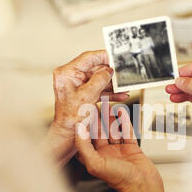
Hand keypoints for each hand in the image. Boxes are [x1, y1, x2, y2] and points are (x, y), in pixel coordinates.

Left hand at [44, 50, 128, 164]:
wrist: (67, 135)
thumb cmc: (70, 119)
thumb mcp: (87, 97)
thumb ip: (99, 80)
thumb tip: (108, 70)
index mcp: (67, 74)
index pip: (87, 58)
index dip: (103, 56)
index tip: (115, 57)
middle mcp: (71, 78)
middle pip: (95, 69)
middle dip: (110, 74)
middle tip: (122, 74)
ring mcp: (77, 87)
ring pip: (99, 80)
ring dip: (112, 84)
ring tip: (124, 86)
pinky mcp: (83, 95)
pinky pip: (98, 90)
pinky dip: (109, 92)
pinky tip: (120, 94)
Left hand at [75, 106, 163, 191]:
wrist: (143, 186)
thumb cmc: (120, 181)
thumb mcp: (96, 163)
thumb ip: (85, 146)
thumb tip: (78, 130)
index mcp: (94, 158)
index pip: (85, 139)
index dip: (83, 125)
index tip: (82, 112)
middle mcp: (105, 154)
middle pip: (99, 132)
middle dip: (97, 118)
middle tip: (95, 104)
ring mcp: (119, 151)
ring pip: (113, 130)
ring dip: (110, 118)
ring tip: (108, 105)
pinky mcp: (131, 149)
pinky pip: (127, 132)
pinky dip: (124, 121)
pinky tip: (121, 112)